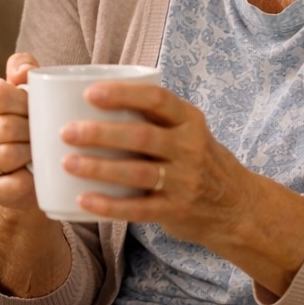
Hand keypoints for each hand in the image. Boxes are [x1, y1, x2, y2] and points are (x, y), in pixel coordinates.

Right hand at [0, 53, 38, 212]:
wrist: (26, 170)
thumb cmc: (25, 123)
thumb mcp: (24, 90)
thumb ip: (23, 68)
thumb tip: (24, 72)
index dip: (24, 101)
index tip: (36, 109)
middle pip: (6, 125)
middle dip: (32, 129)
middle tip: (44, 132)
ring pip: (10, 153)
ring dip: (32, 152)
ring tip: (40, 150)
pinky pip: (14, 183)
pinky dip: (30, 179)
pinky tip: (34, 173)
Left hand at [59, 80, 303, 293]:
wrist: (237, 206)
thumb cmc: (197, 158)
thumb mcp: (187, 130)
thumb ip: (152, 117)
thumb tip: (88, 99)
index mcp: (189, 120)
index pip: (157, 99)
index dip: (123, 94)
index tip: (89, 93)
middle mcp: (190, 148)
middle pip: (142, 136)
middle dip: (101, 133)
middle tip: (67, 131)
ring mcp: (185, 181)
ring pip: (138, 172)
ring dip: (99, 168)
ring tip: (67, 163)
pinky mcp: (177, 211)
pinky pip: (139, 209)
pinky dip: (109, 205)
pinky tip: (84, 200)